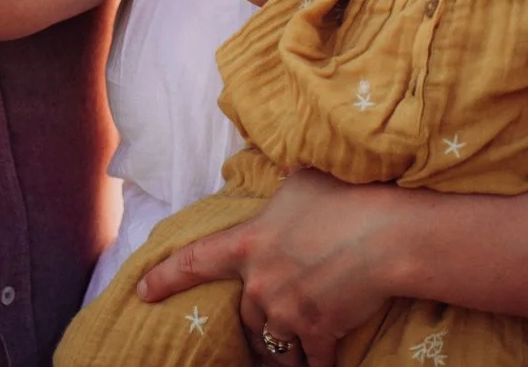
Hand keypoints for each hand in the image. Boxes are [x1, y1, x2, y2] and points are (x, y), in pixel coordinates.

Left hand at [136, 169, 400, 366]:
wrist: (386, 235)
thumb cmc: (346, 197)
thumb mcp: (301, 181)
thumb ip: (281, 192)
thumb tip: (281, 178)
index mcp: (249, 243)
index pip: (193, 262)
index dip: (163, 278)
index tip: (141, 292)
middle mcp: (260, 282)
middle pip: (246, 313)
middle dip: (260, 316)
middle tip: (278, 313)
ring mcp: (287, 311)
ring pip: (274, 341)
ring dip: (285, 345)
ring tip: (300, 342)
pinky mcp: (318, 332)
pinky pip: (313, 359)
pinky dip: (319, 361)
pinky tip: (327, 360)